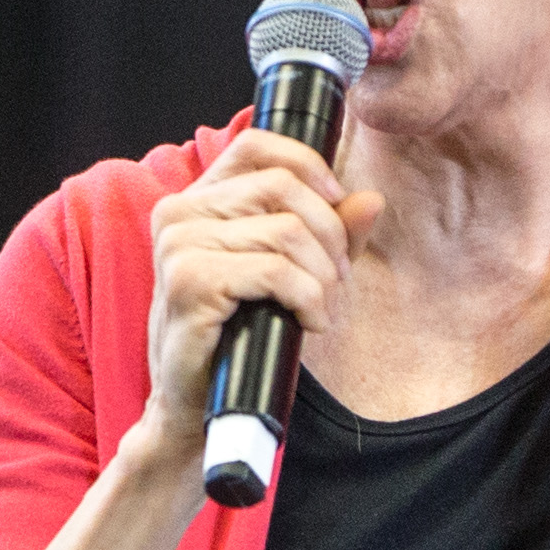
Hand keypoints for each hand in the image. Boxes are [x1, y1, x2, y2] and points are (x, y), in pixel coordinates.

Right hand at [137, 132, 383, 441]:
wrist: (199, 405)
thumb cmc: (242, 336)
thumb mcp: (293, 274)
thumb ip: (331, 232)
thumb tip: (370, 199)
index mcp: (198, 199)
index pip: (256, 145)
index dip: (308, 166)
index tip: (336, 203)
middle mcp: (179, 212)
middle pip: (282, 187)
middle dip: (328, 233)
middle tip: (336, 278)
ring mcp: (178, 245)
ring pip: (286, 230)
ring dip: (322, 275)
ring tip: (321, 307)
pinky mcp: (189, 281)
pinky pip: (276, 270)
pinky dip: (309, 298)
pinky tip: (310, 322)